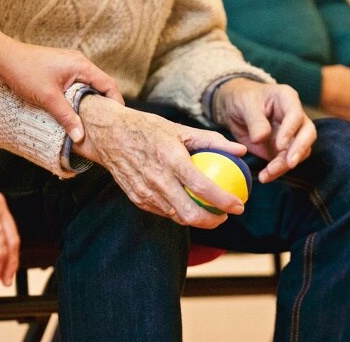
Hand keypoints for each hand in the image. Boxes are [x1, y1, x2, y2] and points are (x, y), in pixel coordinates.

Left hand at [0, 42, 123, 142]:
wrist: (4, 57)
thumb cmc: (25, 72)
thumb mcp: (48, 98)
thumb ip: (67, 117)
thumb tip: (80, 137)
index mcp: (82, 66)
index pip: (108, 84)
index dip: (116, 102)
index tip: (117, 120)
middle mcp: (79, 62)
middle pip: (101, 84)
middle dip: (105, 104)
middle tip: (106, 124)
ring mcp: (70, 64)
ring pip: (89, 85)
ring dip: (91, 101)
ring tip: (92, 120)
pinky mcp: (61, 68)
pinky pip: (78, 83)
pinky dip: (80, 96)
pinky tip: (75, 109)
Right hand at [72, 95, 247, 228]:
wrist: (109, 135)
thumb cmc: (147, 128)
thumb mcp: (180, 128)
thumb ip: (212, 140)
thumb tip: (240, 150)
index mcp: (170, 159)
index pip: (202, 187)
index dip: (224, 201)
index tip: (239, 205)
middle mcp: (157, 179)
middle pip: (190, 213)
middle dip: (213, 221)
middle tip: (225, 215)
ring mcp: (145, 192)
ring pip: (177, 217)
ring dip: (197, 219)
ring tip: (210, 212)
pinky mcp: (137, 199)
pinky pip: (163, 212)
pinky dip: (178, 212)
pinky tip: (188, 205)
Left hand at [213, 78, 316, 182]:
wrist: (233, 109)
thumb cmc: (242, 99)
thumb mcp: (245, 105)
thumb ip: (255, 121)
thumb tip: (261, 138)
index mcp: (287, 98)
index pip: (296, 115)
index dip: (290, 130)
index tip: (280, 144)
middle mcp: (295, 116)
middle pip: (308, 133)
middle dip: (299, 149)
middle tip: (289, 163)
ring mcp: (291, 134)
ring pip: (299, 151)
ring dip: (286, 164)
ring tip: (269, 173)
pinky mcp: (283, 149)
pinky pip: (285, 162)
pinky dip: (277, 171)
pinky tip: (265, 176)